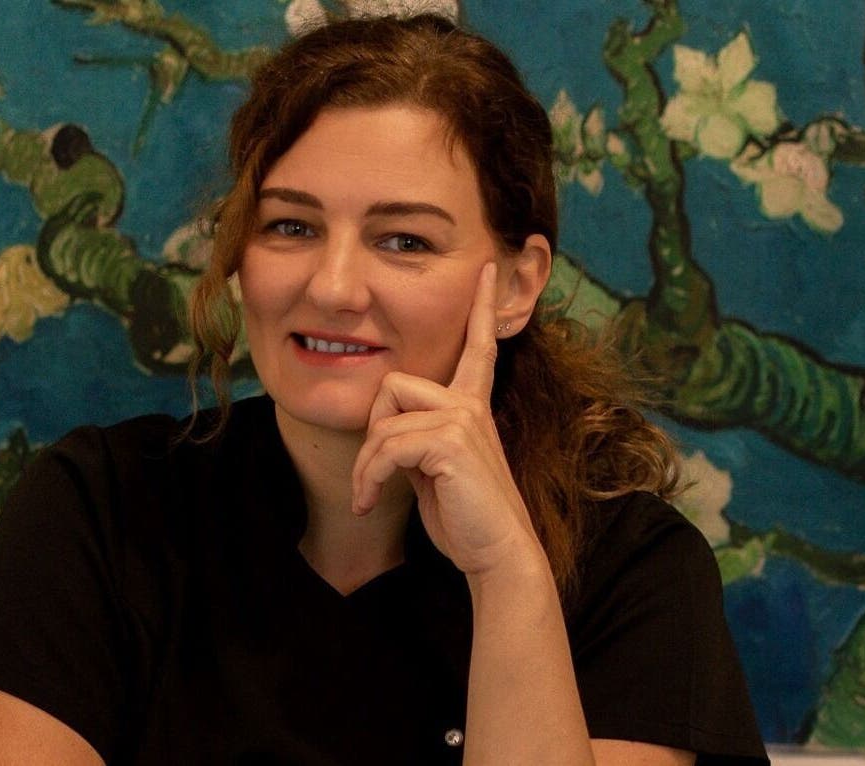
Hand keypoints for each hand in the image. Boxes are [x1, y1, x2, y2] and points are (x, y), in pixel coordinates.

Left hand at [351, 262, 542, 576]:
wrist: (497, 553)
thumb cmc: (466, 518)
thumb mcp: (435, 470)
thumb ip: (417, 441)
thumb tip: (387, 439)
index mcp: (472, 406)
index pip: (477, 347)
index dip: (479, 307)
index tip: (484, 268)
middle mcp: (470, 405)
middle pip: (393, 383)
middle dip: (372, 430)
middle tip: (374, 475)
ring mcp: (464, 419)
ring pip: (385, 420)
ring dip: (366, 464)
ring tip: (370, 496)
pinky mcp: (451, 441)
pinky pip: (387, 445)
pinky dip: (369, 477)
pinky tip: (371, 502)